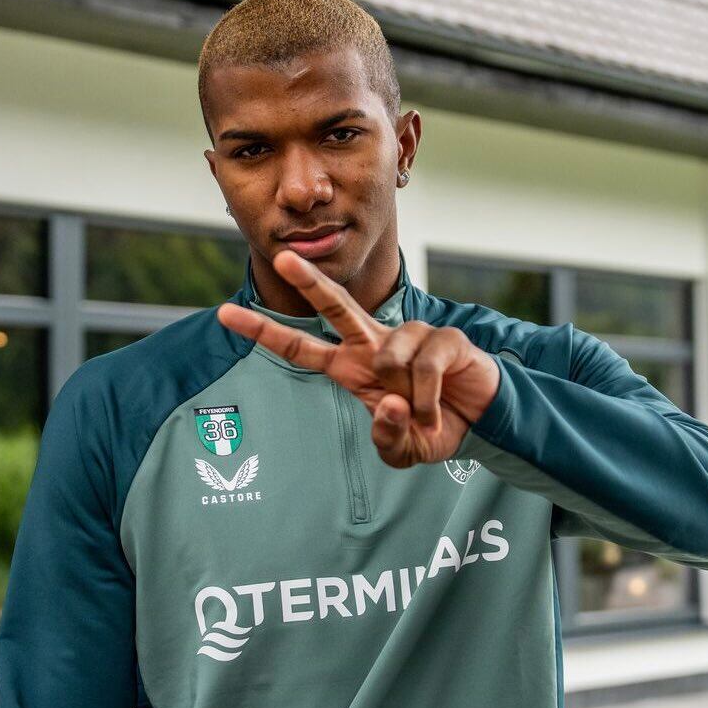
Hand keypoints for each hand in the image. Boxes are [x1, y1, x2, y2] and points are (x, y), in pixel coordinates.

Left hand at [215, 249, 500, 468]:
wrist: (483, 421)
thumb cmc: (433, 428)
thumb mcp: (403, 451)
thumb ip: (387, 439)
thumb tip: (389, 404)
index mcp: (352, 369)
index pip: (301, 346)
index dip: (264, 332)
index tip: (225, 313)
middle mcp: (375, 346)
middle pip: (336, 306)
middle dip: (310, 281)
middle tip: (284, 257)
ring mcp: (410, 337)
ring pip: (389, 352)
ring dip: (404, 392)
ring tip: (421, 413)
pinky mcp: (445, 338)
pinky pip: (426, 363)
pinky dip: (428, 395)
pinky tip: (436, 407)